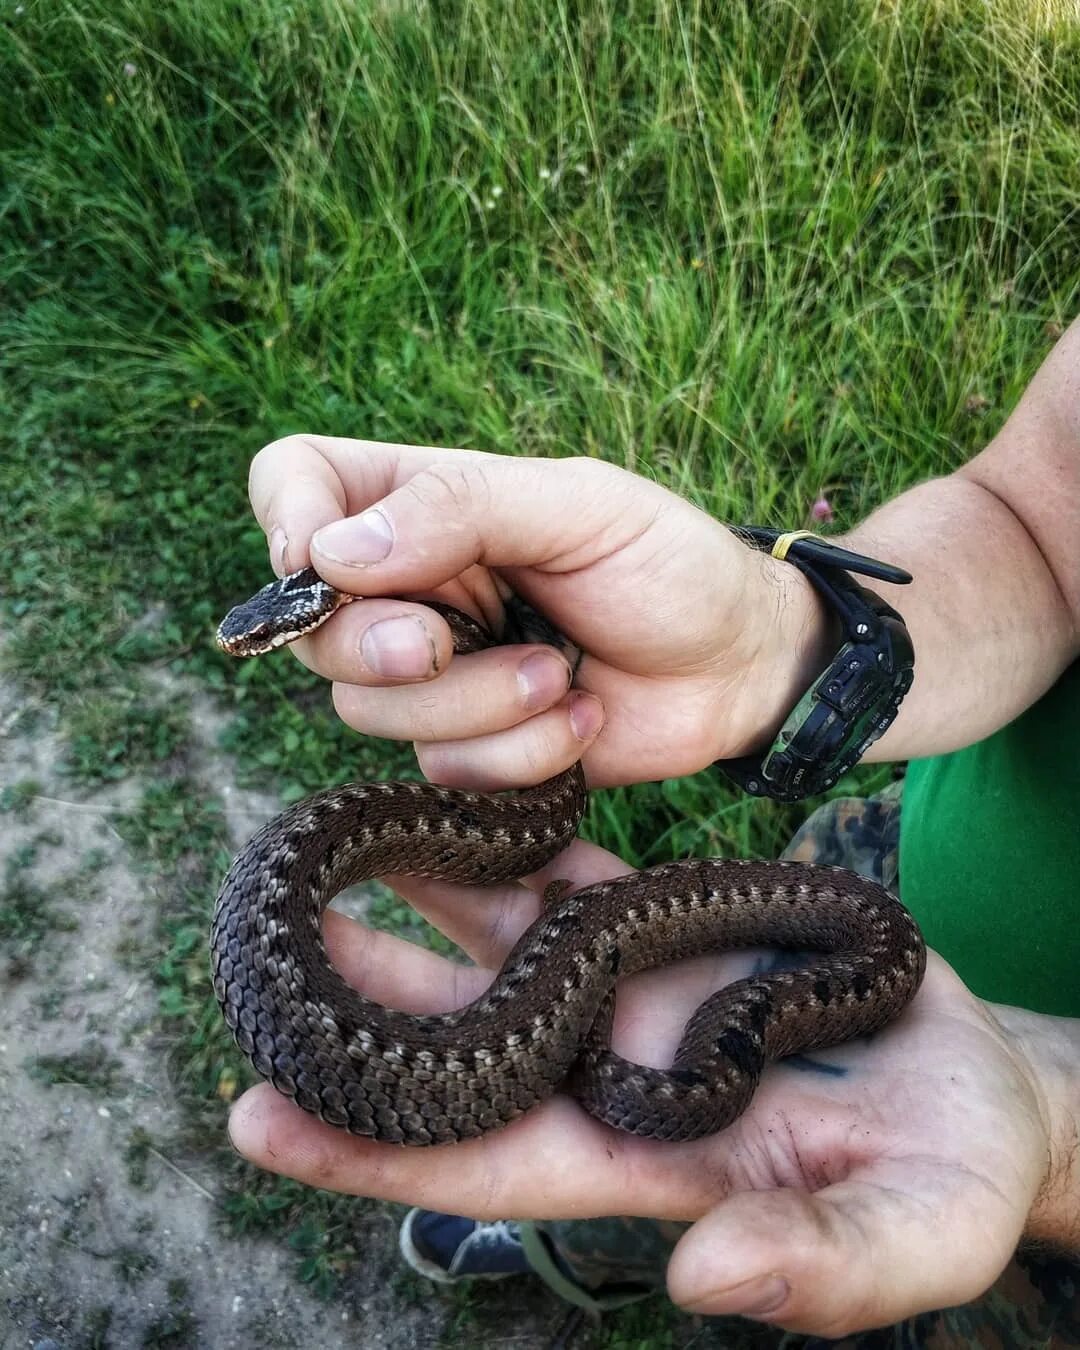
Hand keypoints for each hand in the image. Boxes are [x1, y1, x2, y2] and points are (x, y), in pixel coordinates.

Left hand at [228, 842, 1074, 1337]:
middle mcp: (606, 1065)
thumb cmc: (951, 1165)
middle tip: (245, 954)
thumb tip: (713, 1284)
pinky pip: (562, 870)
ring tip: (309, 851)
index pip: (484, 1158)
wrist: (972, 1074)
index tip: (254, 1120)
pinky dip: (502, 838)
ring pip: (489, 937)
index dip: (369, 1149)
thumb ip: (823, 1267)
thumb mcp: (920, 1228)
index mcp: (643, 1152)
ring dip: (402, 897)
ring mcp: (625, 986)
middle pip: (451, 1037)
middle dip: (349, 1004)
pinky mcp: (660, 921)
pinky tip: (442, 792)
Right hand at [246, 436, 835, 787]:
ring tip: (559, 674)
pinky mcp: (470, 749)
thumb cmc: (666, 564)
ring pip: (370, 710)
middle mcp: (409, 589)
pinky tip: (581, 720)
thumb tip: (329, 552)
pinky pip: (445, 769)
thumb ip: (461, 507)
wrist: (735, 666)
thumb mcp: (579, 507)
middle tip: (448, 642)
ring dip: (476, 703)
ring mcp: (433, 676)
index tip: (321, 558)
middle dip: (383, 647)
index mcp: (421, 504)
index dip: (284, 516)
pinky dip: (521, 753)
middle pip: (312, 628)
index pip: (293, 482)